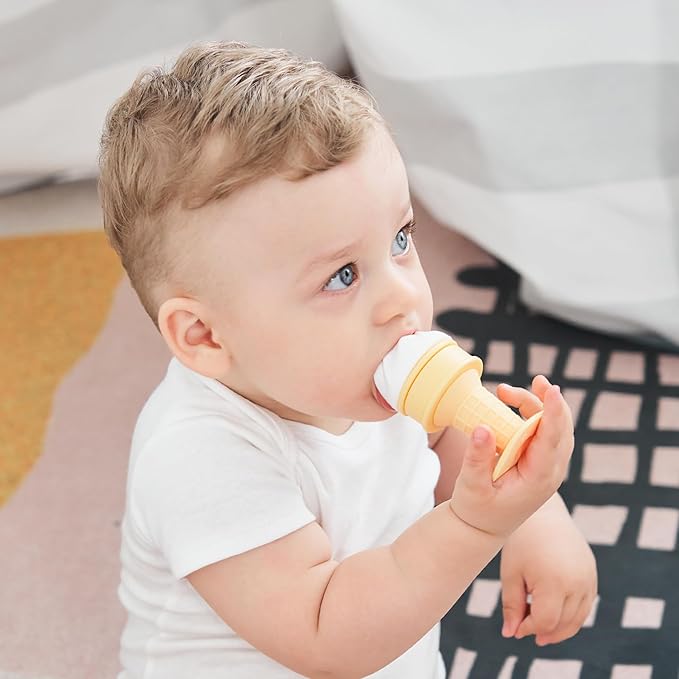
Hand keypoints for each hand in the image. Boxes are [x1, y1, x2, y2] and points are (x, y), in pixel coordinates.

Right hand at [449, 375, 573, 537]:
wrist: (481, 529)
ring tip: (505, 392)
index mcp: (539, 478)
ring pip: (554, 428)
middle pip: (560, 428)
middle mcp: (551, 472)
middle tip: (533, 380)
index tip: (551, 388)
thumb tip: (483, 427)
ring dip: (537, 405)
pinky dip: (533, 415)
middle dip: (548, 401)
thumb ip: (477, 458)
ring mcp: (548, 467)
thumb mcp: (471, 486)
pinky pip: (544, 433)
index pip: (553, 439)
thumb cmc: (476, 510)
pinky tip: (514, 405)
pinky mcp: (540, 462)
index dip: (553, 411)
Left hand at [500, 495, 597, 645]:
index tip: (515, 627)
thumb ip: (512, 606)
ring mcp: (588, 578)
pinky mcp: (592, 573)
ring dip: (561, 627)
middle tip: (527, 632)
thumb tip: (511, 634)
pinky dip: (572, 614)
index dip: (529, 629)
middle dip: (545, 632)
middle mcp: (577, 582)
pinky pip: (585, 604)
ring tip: (541, 628)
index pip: (545, 622)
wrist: (543, 511)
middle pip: (564, 623)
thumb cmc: (521, 541)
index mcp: (554, 582)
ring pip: (578, 617)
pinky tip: (554, 612)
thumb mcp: (511, 573)